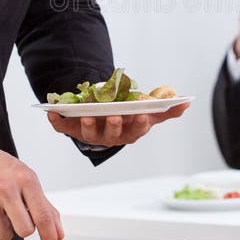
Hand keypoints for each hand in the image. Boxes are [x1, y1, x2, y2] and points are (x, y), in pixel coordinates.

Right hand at [0, 149, 63, 239]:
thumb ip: (45, 207)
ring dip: (5, 229)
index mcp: (25, 180)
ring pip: (5, 236)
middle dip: (24, 229)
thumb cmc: (1, 171)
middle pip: (25, 230)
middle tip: (17, 216)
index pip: (42, 215)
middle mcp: (5, 189)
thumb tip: (57, 233)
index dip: (49, 235)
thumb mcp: (27, 180)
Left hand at [47, 101, 189, 147]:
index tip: (140, 114)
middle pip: (111, 134)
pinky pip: (63, 127)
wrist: (100, 117)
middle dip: (113, 125)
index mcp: (128, 132)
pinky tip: (51, 111)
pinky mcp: (72, 128)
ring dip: (87, 125)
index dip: (138, 123)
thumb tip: (187, 103)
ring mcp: (90, 133)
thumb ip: (165, 110)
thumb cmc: (126, 115)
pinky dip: (56, 121)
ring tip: (86, 114)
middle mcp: (109, 136)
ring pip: (88, 133)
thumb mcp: (146, 111)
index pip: (135, 130)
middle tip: (113, 115)